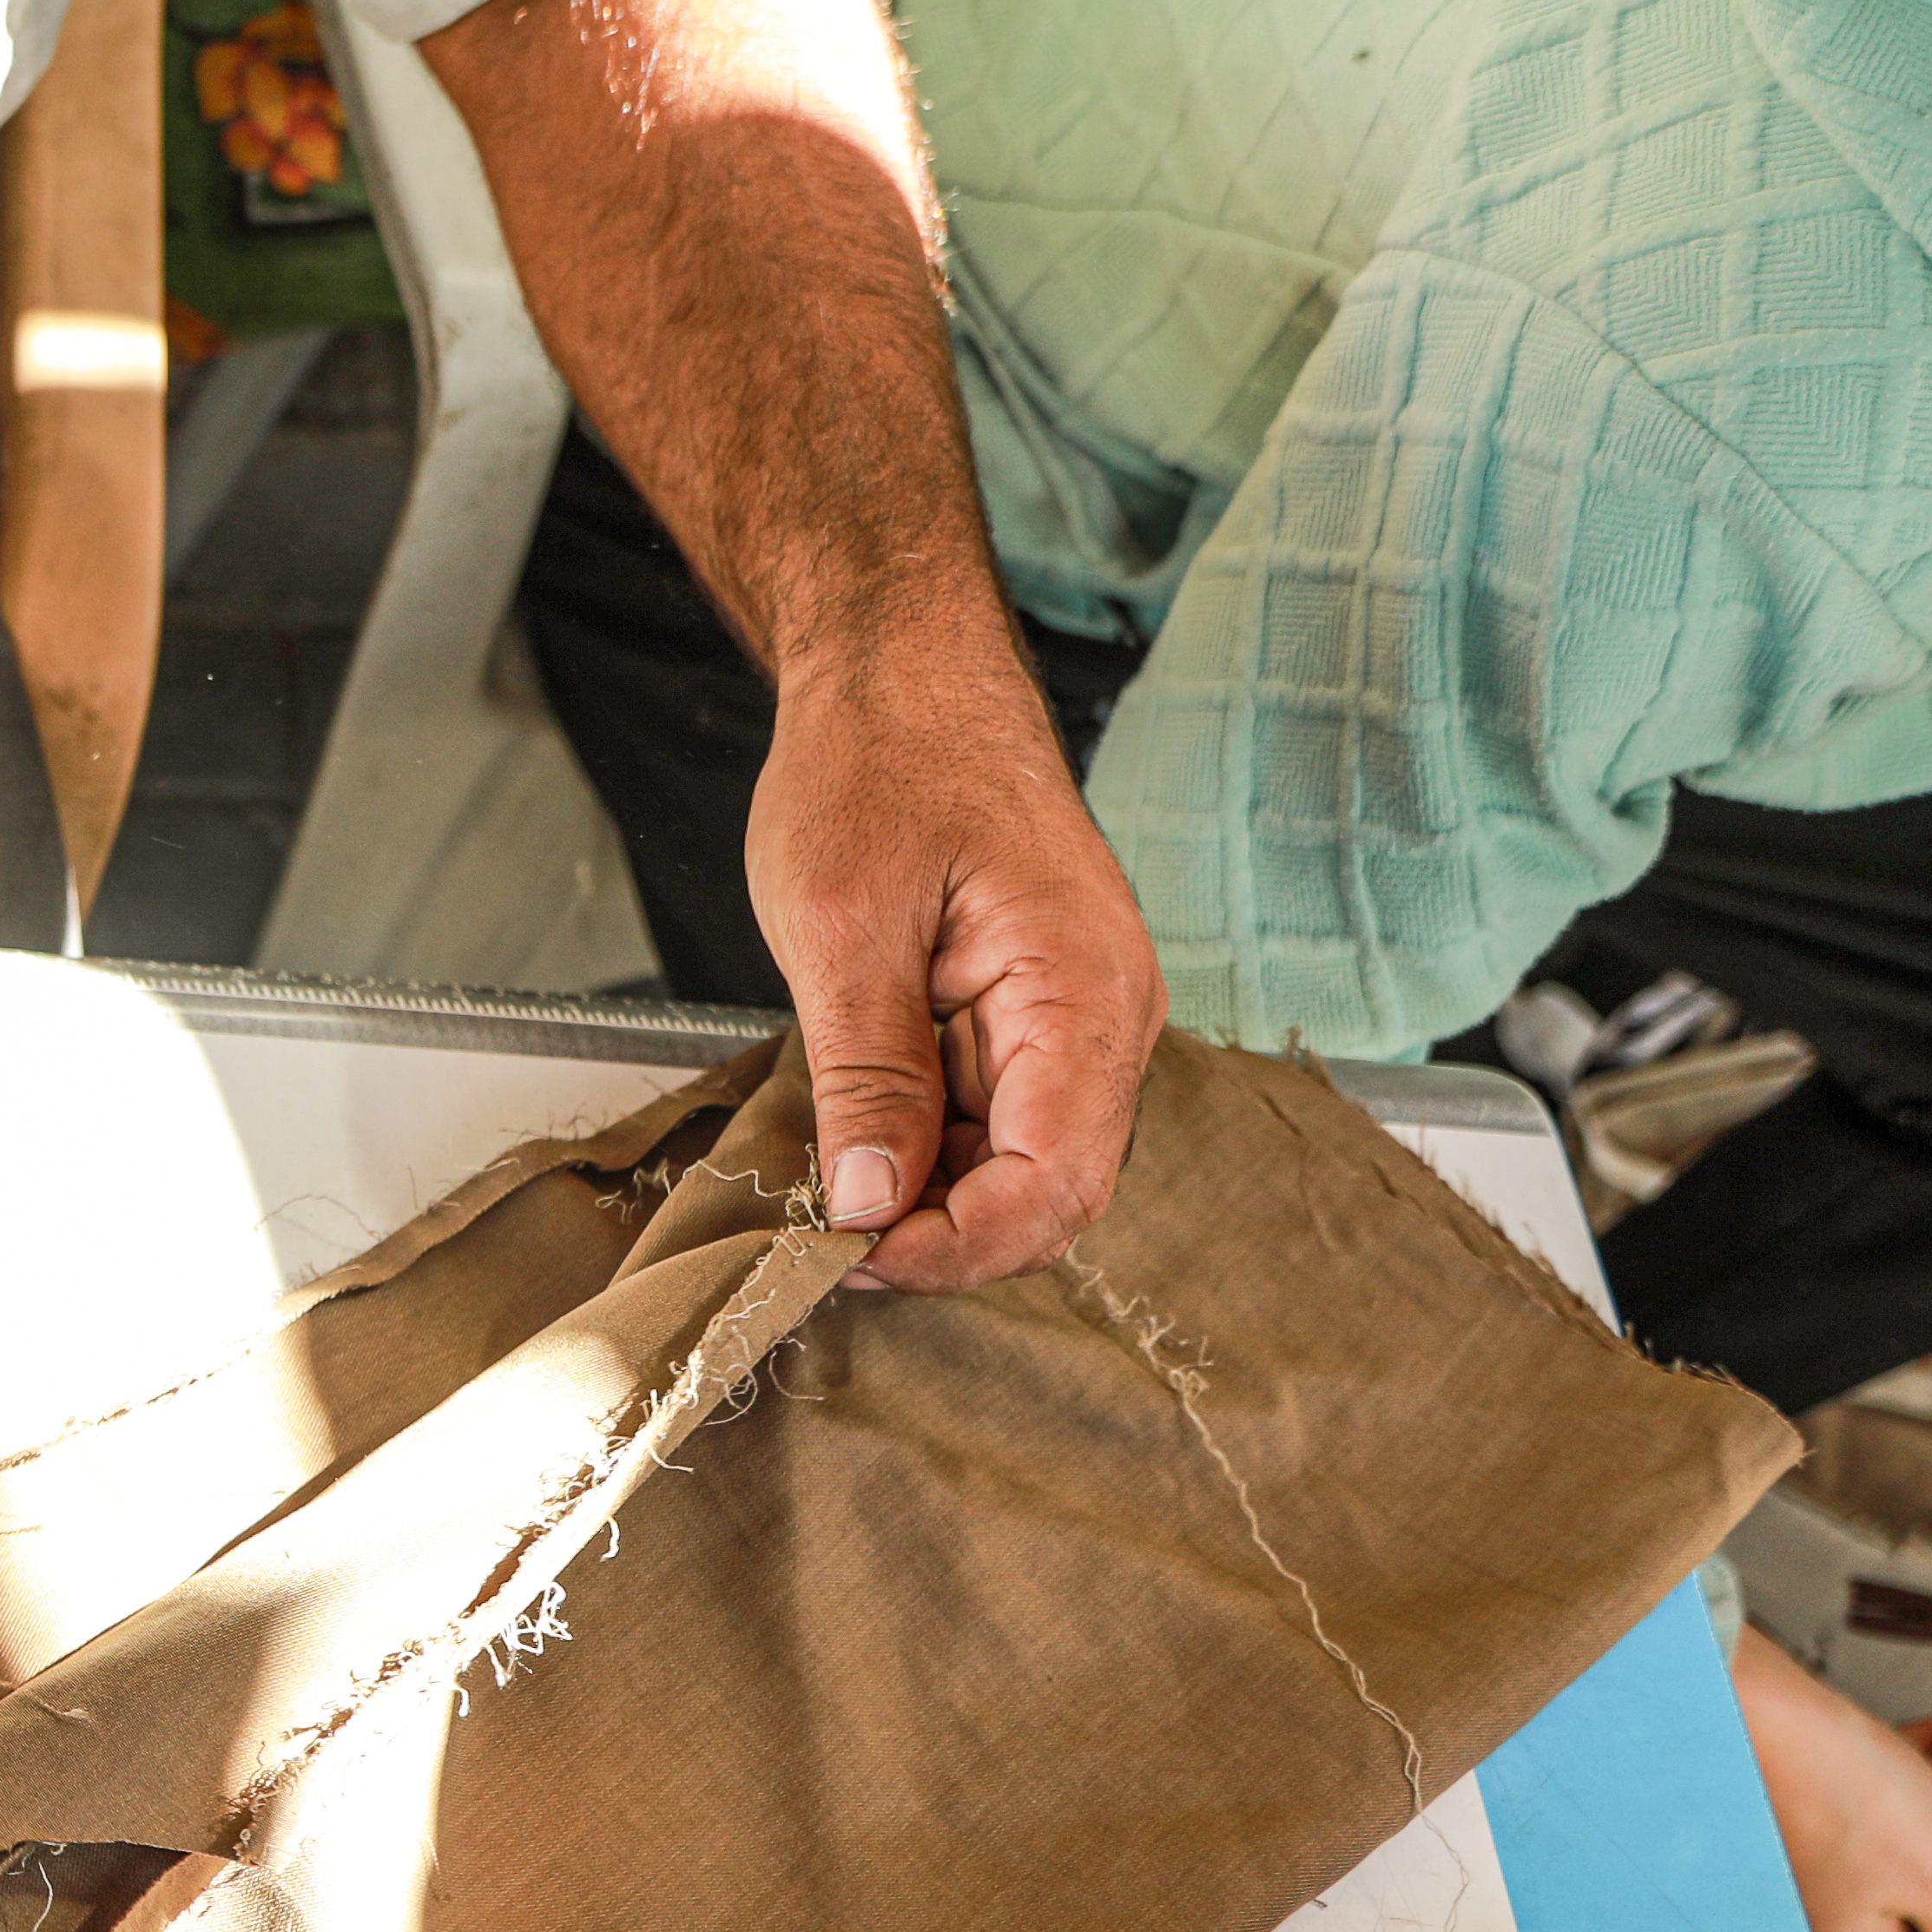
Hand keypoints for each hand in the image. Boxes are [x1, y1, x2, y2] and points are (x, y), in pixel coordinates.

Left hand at [736, 618, 1161, 1291]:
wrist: (902, 674)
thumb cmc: (878, 764)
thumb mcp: (842, 926)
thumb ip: (867, 1072)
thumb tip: (871, 1201)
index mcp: (1085, 993)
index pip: (1054, 1186)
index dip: (955, 1248)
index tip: (852, 1257)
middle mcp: (1106, 1019)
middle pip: (1050, 1195)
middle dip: (942, 1239)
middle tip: (824, 1245)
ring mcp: (1075, 1022)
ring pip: (1021, 1169)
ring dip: (931, 1201)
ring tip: (826, 1198)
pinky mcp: (1033, 1018)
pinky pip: (996, 1121)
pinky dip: (927, 1152)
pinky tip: (856, 1146)